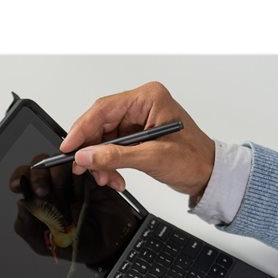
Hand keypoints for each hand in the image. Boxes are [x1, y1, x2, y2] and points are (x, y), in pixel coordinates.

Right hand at [59, 82, 215, 197]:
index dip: (82, 129)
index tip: (69, 147)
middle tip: (82, 168)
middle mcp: (141, 105)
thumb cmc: (194, 158)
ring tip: (106, 178)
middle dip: (91, 150)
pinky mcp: (136, 135)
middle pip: (100, 124)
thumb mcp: (152, 157)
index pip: (104, 109)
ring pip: (103, 139)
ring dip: (100, 162)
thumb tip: (86, 156)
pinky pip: (111, 148)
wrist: (209, 173)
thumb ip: (115, 156)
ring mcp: (138, 120)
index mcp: (148, 98)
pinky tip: (114, 177)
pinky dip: (109, 164)